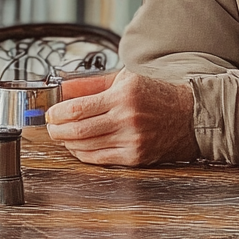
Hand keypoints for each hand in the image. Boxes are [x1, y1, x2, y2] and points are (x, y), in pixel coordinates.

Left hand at [45, 68, 197, 166]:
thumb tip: (62, 88)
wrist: (189, 115)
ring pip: (86, 146)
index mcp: (123, 95)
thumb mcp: (124, 79)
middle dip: (57, 130)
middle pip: (77, 130)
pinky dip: (83, 154)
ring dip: (67, 142)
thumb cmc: (156, 95)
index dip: (57, 113)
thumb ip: (90, 84)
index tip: (49, 112)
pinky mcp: (135, 157)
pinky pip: (99, 159)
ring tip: (62, 135)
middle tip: (50, 126)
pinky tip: (78, 147)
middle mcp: (127, 118)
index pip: (77, 108)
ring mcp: (131, 140)